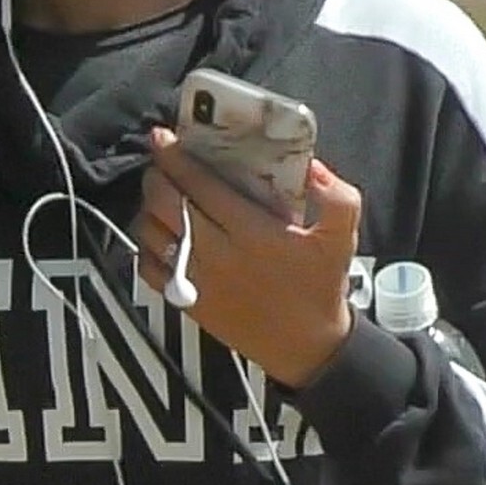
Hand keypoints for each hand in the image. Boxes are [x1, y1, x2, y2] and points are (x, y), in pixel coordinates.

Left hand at [136, 129, 358, 386]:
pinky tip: (156, 235)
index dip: (175, 157)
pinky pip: (148, 269)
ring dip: (147, 207)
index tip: (163, 137)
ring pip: (150, 233)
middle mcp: (215, 252)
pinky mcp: (187, 301)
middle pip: (165, 203)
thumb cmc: (320, 287)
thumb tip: (313, 165)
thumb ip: (336, 197)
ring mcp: (195, 278)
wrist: (305, 347)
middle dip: (157, 175)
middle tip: (161, 162)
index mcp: (249, 230)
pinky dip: (144, 246)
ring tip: (158, 194)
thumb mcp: (342, 237)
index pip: (199, 185)